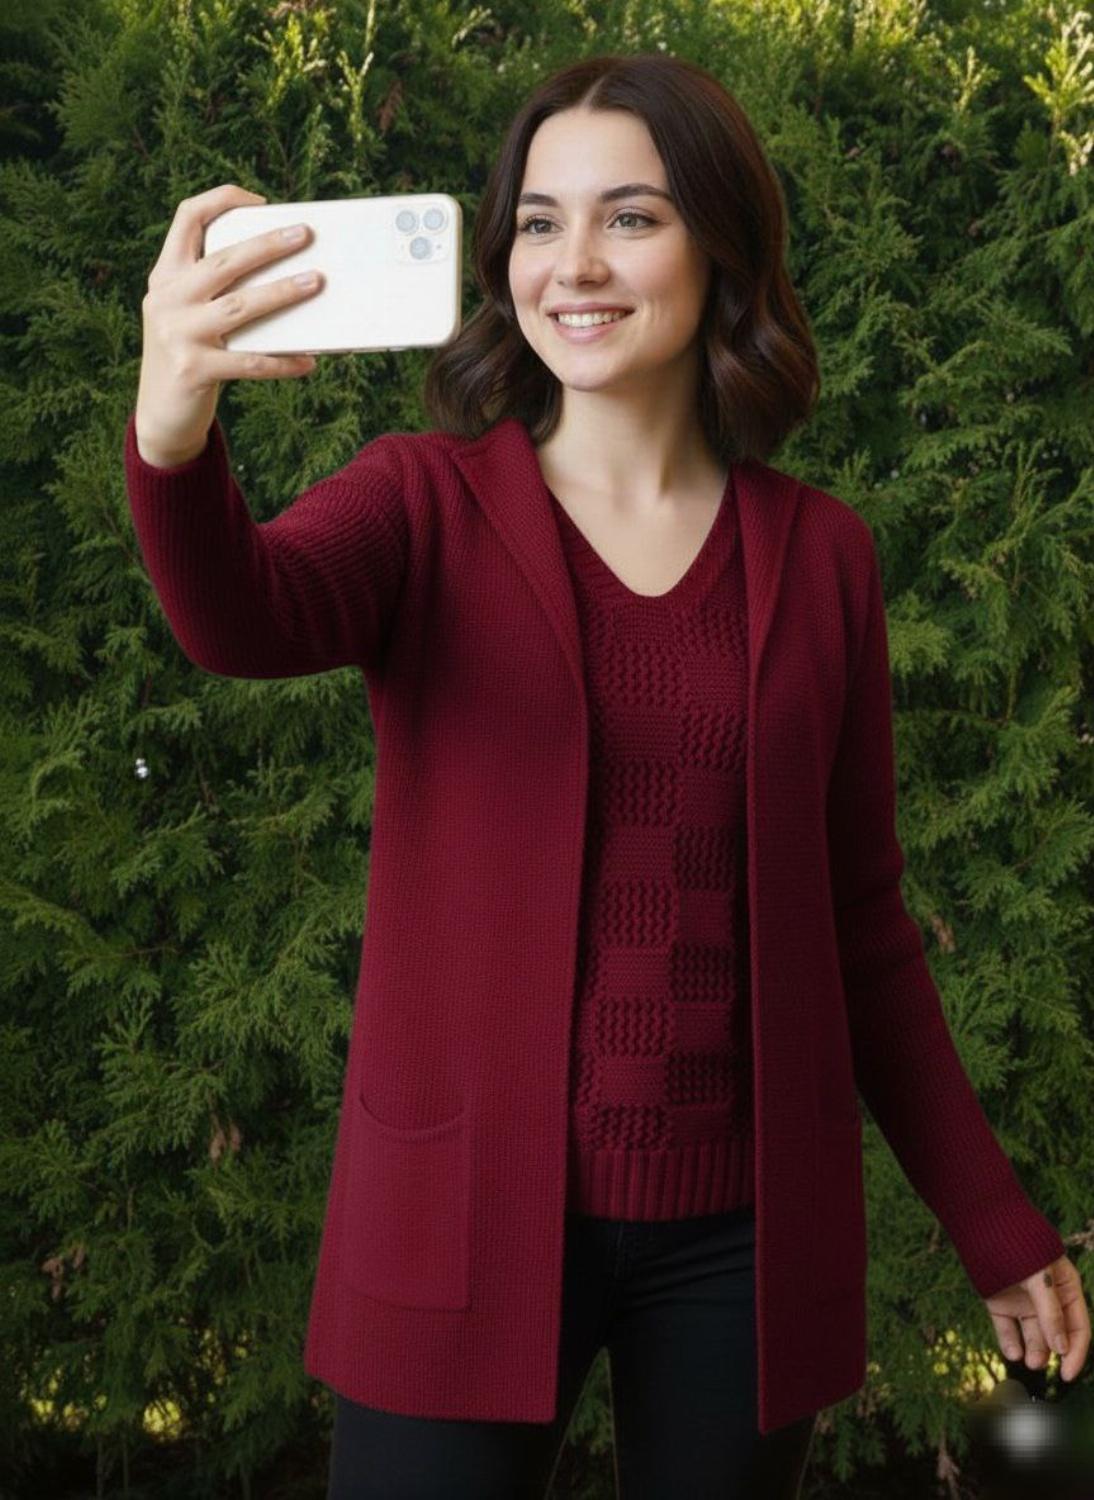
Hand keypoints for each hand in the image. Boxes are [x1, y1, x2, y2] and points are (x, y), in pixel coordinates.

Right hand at [135, 182, 323, 465]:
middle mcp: (167, 299)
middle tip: (305, 234)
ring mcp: (178, 334)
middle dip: (268, 245)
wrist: (160, 414)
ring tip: (316, 283)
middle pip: (224, 260)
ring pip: (240, 306)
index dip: (222, 201)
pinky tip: (308, 362)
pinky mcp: (193, 370)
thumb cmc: (189, 355)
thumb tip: (285, 273)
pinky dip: (281, 362)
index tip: (260, 202)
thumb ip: (218, 290)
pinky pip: (248, 362)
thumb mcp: (189, 314)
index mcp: (166, 275)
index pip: (187, 217)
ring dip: (282, 292)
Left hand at [984, 1254, 1089, 1381]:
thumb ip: (1051, 1312)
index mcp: (1066, 1290)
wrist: (984, 1225)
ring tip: (1025, 1360)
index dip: (1076, 1352)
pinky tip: (1011, 1352)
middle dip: (1048, 1353)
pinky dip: (1009, 1343)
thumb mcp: (1041, 1278)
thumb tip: (1062, 1348)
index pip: (1078, 1328)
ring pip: (1031, 1335)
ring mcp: (1023, 1303)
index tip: (1066, 1374)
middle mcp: (1046, 1300)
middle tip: (1036, 1364)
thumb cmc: (1021, 1246)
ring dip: (1031, 1351)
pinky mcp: (1001, 1304)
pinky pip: (1007, 1329)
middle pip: (1055, 1336)